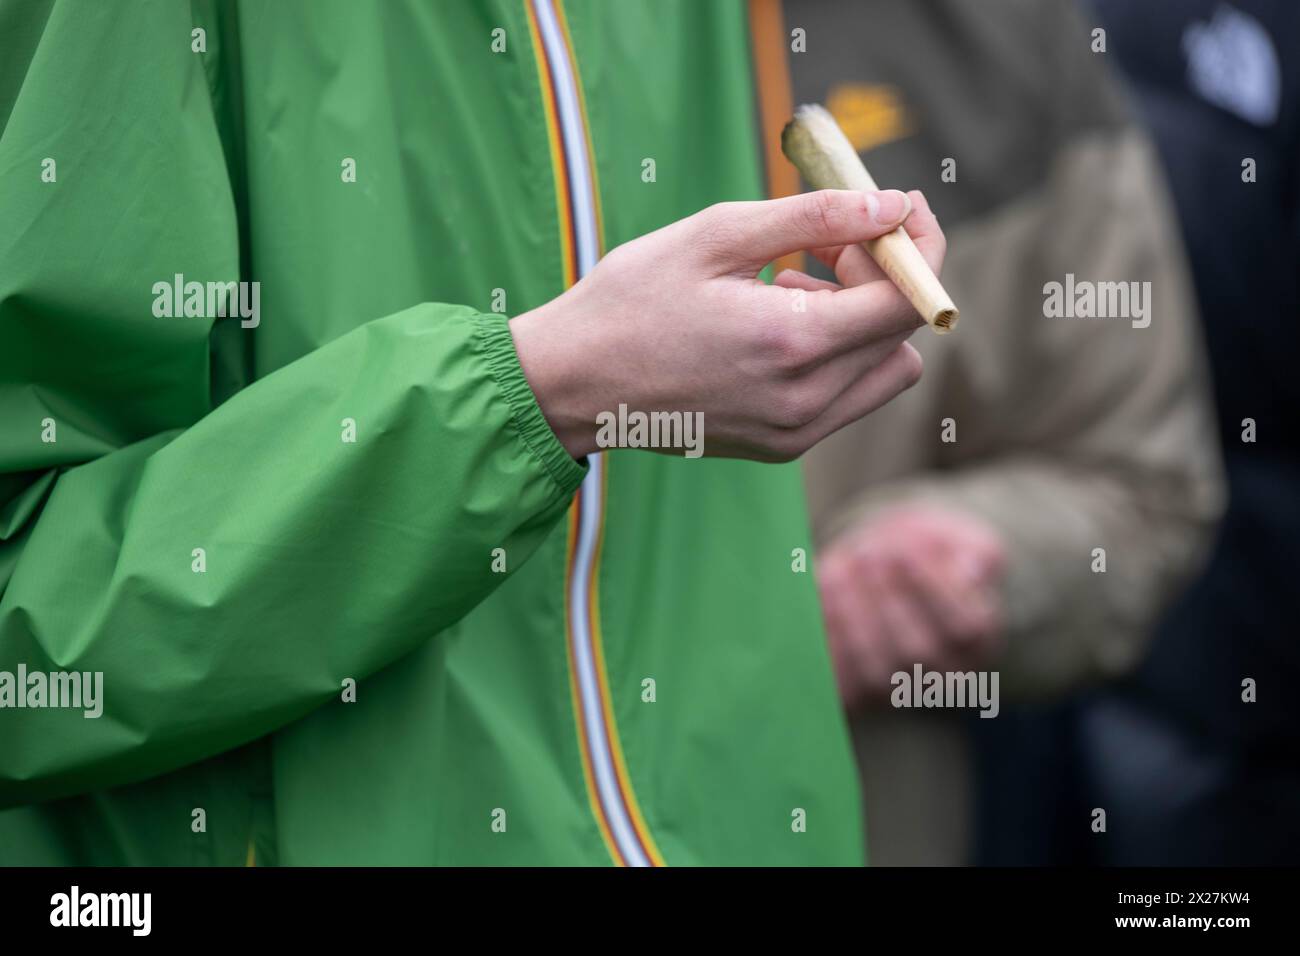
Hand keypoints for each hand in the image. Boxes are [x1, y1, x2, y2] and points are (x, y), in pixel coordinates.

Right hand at [510, 188, 945, 460]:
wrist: (571, 383)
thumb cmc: (631, 299)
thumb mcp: (717, 235)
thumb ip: (814, 216)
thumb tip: (892, 206)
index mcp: (793, 342)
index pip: (910, 299)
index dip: (919, 246)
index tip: (897, 210)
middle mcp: (806, 400)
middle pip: (901, 333)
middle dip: (880, 275)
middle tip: (821, 241)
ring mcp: (796, 432)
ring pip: (884, 369)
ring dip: (860, 319)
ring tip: (789, 286)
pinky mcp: (781, 447)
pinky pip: (847, 397)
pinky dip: (834, 355)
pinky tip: (773, 325)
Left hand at [817, 505, 1007, 708]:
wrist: (887, 575)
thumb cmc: (930, 555)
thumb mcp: (964, 541)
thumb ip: (976, 552)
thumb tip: (970, 573)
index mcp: (980, 641)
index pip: (968, 627)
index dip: (935, 589)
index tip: (905, 551)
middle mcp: (944, 677)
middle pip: (919, 651)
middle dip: (887, 599)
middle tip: (867, 554)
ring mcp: (900, 692)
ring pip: (876, 671)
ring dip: (851, 618)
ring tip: (838, 570)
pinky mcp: (855, 696)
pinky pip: (838, 683)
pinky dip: (823, 642)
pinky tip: (816, 599)